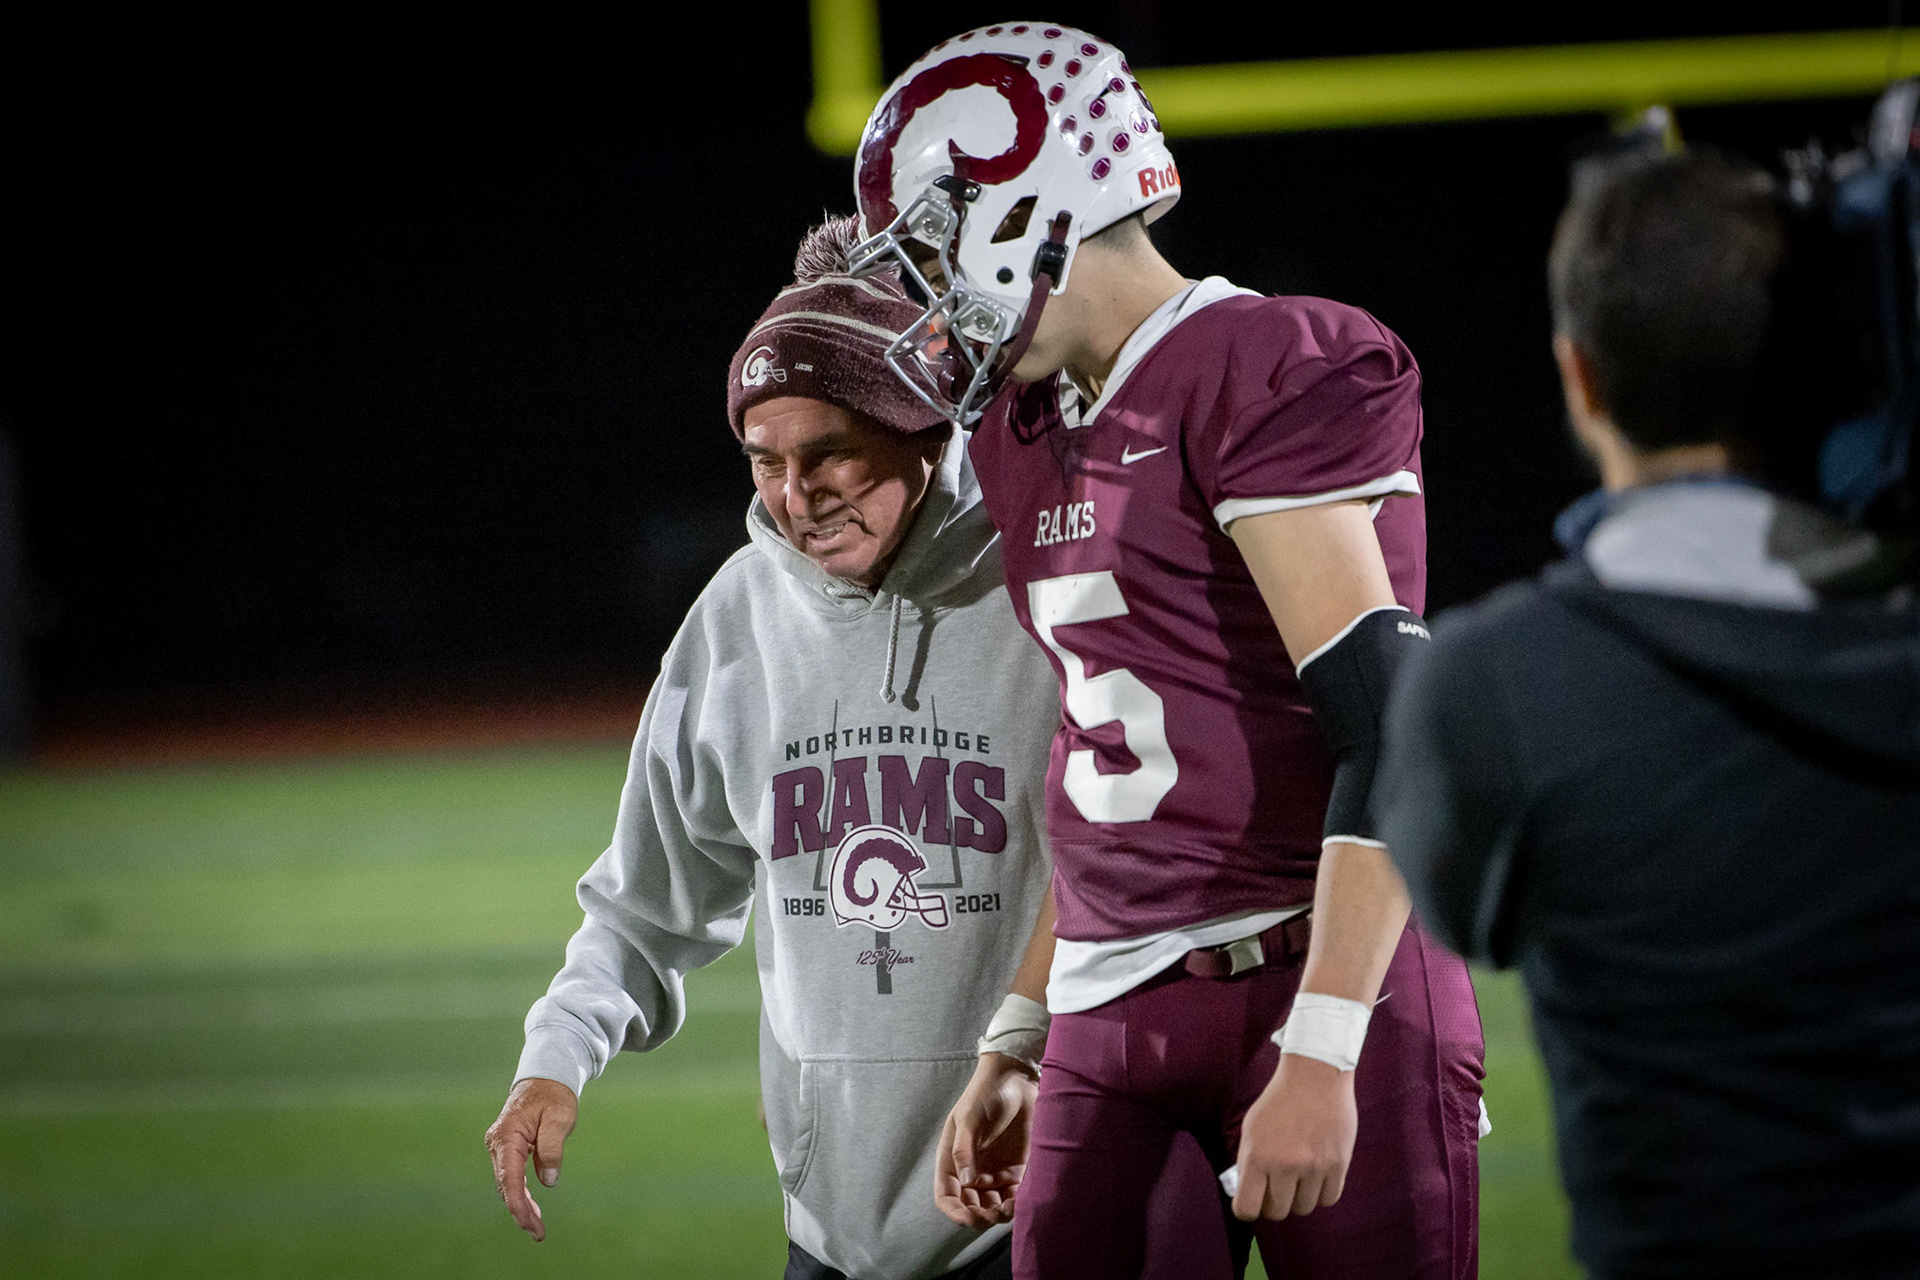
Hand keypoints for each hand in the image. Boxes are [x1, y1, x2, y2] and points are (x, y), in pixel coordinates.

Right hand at [484, 1076, 578, 1241]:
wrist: (545, 1079)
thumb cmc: (553, 1095)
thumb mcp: (559, 1118)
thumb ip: (552, 1148)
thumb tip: (548, 1181)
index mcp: (507, 1136)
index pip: (509, 1177)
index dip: (518, 1204)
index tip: (529, 1223)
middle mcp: (498, 1144)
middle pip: (505, 1185)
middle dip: (520, 1211)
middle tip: (539, 1233)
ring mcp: (500, 1147)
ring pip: (507, 1184)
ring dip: (521, 1206)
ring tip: (537, 1228)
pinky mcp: (507, 1150)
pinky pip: (512, 1177)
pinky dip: (521, 1194)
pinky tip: (532, 1209)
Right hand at [934, 1053, 1037, 1227]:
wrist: (1016, 1079)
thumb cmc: (984, 1094)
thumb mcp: (969, 1119)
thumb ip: (964, 1150)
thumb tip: (966, 1182)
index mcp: (952, 1160)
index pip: (947, 1196)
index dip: (955, 1212)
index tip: (969, 1218)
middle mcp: (972, 1170)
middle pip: (971, 1206)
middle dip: (980, 1217)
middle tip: (993, 1215)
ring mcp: (994, 1171)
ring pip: (993, 1205)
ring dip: (999, 1213)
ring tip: (1009, 1208)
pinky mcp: (1016, 1169)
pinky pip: (1014, 1195)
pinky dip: (1017, 1202)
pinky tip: (1021, 1199)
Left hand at [1230, 1053, 1356, 1221]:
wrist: (1315, 1075)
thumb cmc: (1279, 1101)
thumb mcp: (1251, 1128)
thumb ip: (1248, 1163)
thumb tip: (1249, 1195)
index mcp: (1257, 1156)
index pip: (1247, 1208)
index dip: (1248, 1209)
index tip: (1253, 1202)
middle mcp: (1285, 1165)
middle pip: (1277, 1212)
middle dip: (1274, 1203)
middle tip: (1277, 1187)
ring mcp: (1314, 1167)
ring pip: (1304, 1208)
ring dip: (1299, 1197)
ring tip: (1299, 1177)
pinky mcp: (1339, 1164)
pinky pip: (1328, 1199)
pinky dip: (1321, 1193)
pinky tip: (1317, 1176)